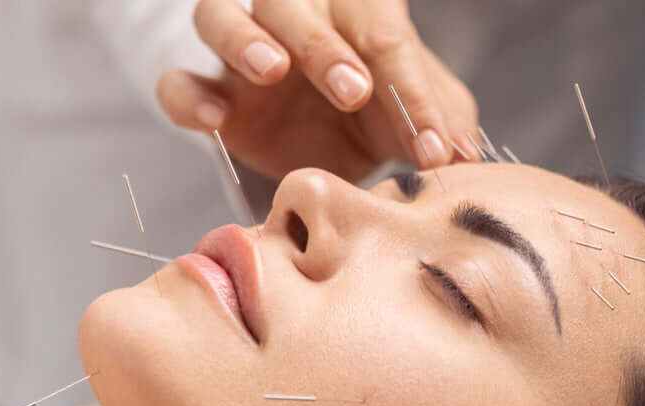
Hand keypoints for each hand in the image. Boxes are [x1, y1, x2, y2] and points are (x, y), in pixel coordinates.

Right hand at [157, 0, 479, 181]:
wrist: (322, 144)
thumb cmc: (372, 115)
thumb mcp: (413, 117)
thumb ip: (442, 121)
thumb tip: (466, 152)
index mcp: (354, 14)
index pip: (381, 31)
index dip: (410, 88)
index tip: (433, 146)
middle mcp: (293, 21)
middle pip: (293, 7)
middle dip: (323, 45)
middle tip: (352, 91)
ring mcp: (242, 54)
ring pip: (219, 16)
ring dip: (245, 39)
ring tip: (271, 70)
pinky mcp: (212, 96)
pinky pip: (178, 83)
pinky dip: (187, 98)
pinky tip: (213, 121)